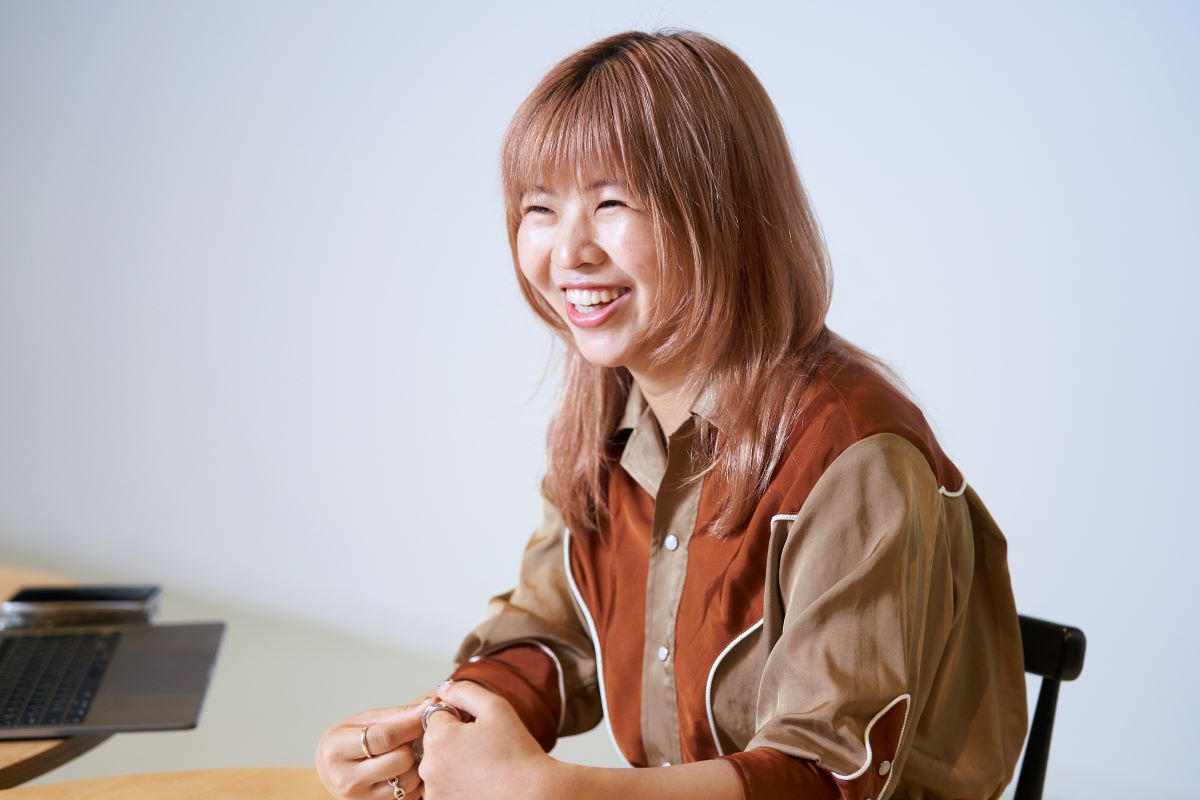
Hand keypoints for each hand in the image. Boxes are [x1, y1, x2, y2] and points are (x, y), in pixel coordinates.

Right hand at [316, 693, 436, 798]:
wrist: (330, 772)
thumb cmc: (345, 742)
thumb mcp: (361, 722)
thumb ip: (394, 715)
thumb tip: (429, 706)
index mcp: (337, 750)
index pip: (385, 737)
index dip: (411, 724)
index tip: (428, 713)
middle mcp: (346, 780)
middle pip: (401, 760)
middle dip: (410, 745)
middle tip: (409, 738)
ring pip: (408, 780)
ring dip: (414, 765)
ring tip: (404, 755)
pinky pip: (409, 796)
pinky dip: (413, 782)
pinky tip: (402, 771)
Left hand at [418, 680, 556, 799]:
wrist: (533, 795)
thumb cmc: (517, 752)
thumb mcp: (495, 707)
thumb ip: (464, 691)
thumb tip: (443, 688)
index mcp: (438, 737)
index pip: (438, 715)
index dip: (461, 719)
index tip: (480, 731)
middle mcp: (428, 767)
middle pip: (435, 742)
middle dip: (455, 742)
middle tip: (485, 750)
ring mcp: (433, 792)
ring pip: (439, 766)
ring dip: (454, 765)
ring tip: (484, 770)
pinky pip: (444, 787)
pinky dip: (457, 785)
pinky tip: (479, 785)